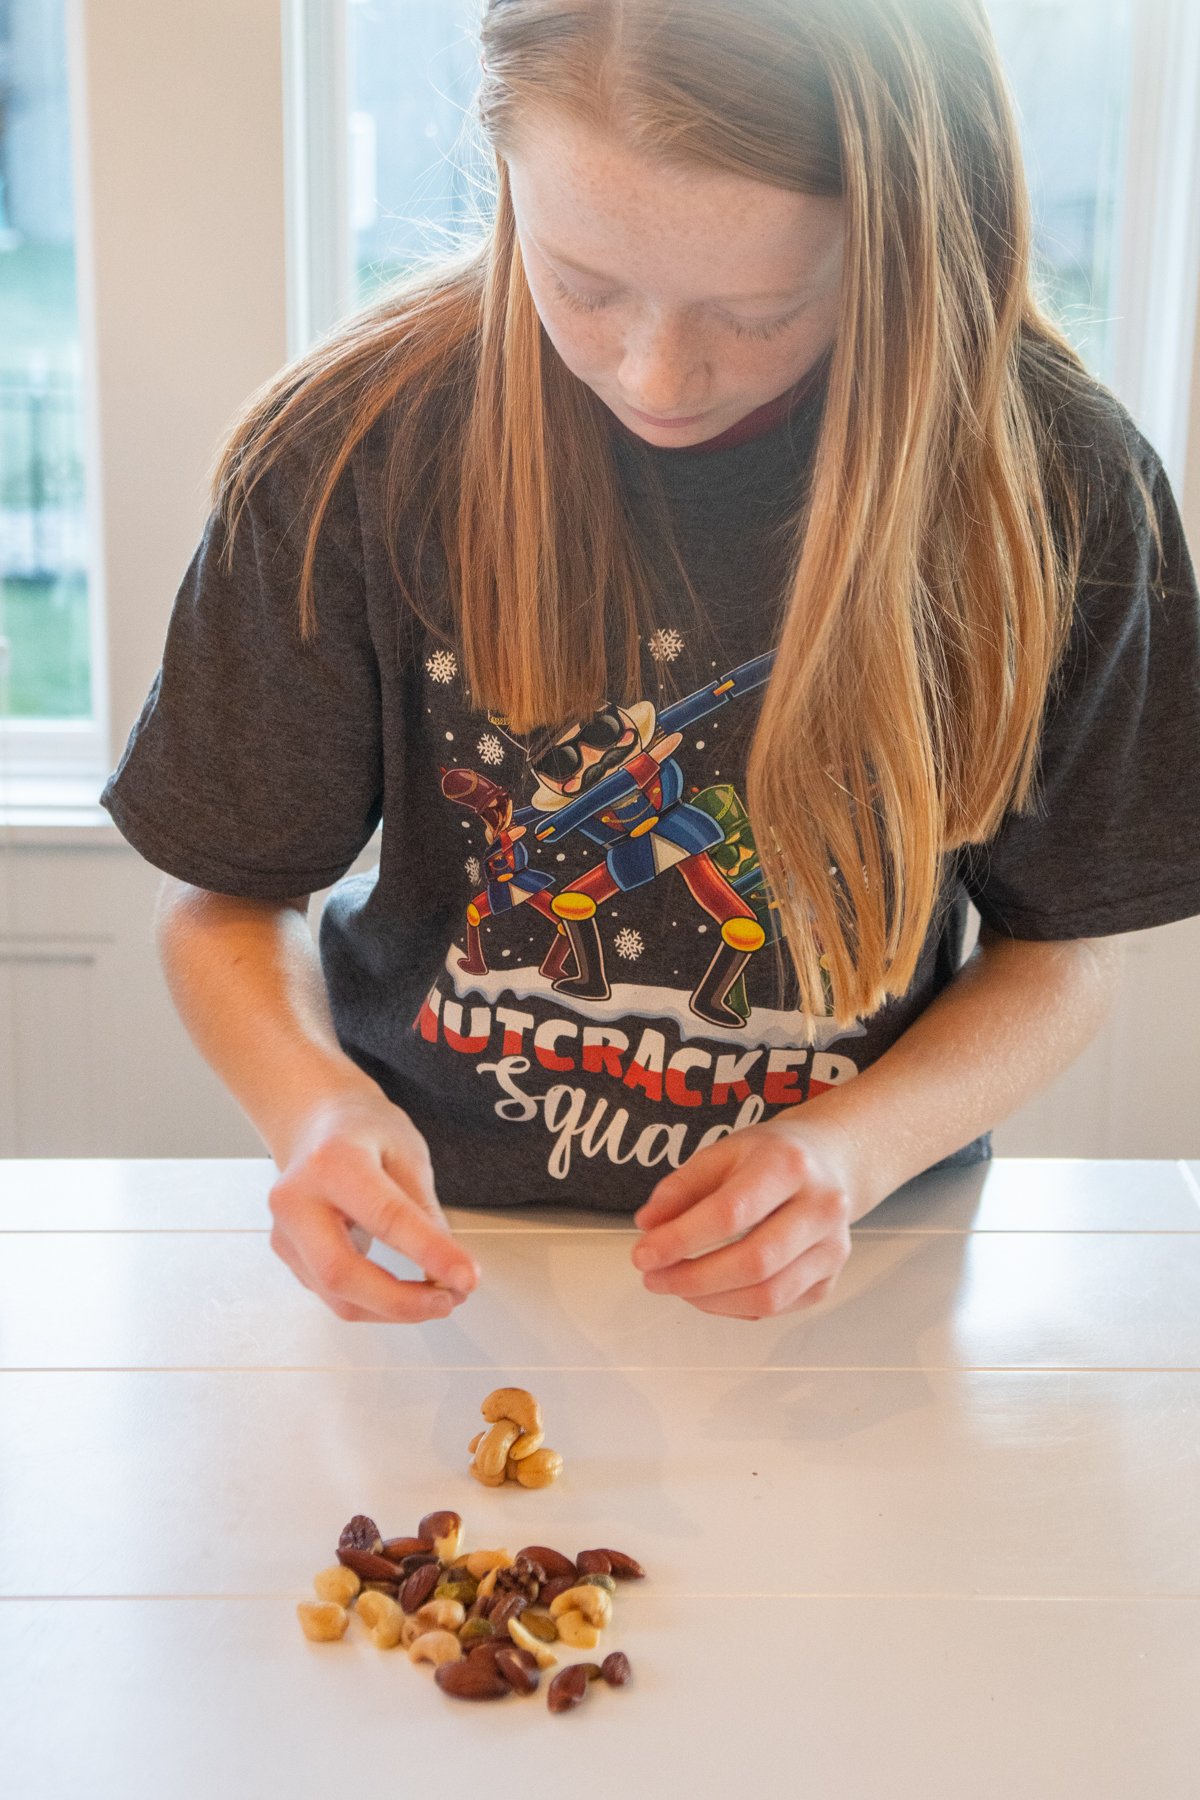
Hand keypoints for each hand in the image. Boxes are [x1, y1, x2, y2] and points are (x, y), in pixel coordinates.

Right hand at [268, 1092, 479, 1323]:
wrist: (314, 1122)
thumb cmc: (360, 1130)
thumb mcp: (407, 1153)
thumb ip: (425, 1212)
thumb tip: (448, 1268)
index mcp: (332, 1163)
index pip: (385, 1218)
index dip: (429, 1253)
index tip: (466, 1277)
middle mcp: (297, 1201)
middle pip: (341, 1272)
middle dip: (402, 1301)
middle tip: (449, 1300)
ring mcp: (285, 1233)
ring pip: (337, 1296)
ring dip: (393, 1309)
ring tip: (436, 1297)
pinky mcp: (289, 1255)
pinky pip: (333, 1295)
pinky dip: (376, 1304)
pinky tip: (406, 1294)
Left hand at [630, 1114, 857, 1318]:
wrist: (828, 1161)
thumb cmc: (770, 1158)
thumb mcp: (721, 1153)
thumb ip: (681, 1187)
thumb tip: (649, 1226)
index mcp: (788, 1166)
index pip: (730, 1213)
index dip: (681, 1240)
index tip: (644, 1253)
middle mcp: (820, 1208)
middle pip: (754, 1262)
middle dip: (693, 1279)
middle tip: (653, 1277)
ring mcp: (831, 1248)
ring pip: (767, 1296)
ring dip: (710, 1300)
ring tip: (676, 1285)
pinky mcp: (828, 1279)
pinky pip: (776, 1308)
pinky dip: (733, 1307)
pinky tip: (709, 1291)